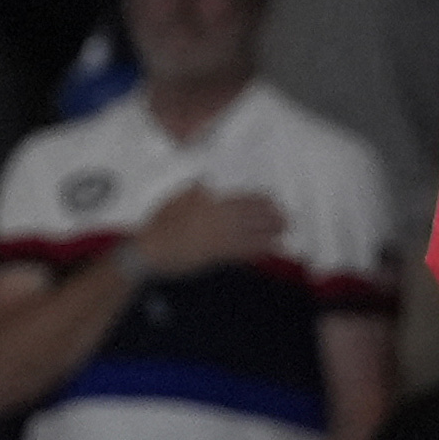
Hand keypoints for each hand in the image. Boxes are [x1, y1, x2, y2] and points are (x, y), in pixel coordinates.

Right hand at [131, 183, 291, 280]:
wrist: (151, 252)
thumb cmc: (160, 224)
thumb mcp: (175, 199)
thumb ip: (193, 191)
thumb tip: (206, 182)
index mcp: (211, 204)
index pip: (242, 200)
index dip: (260, 201)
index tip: (272, 200)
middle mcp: (219, 221)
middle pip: (252, 218)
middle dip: (271, 218)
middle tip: (286, 218)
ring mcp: (219, 240)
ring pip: (252, 235)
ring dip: (270, 234)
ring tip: (283, 232)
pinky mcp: (216, 257)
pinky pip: (242, 253)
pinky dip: (256, 250)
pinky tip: (266, 249)